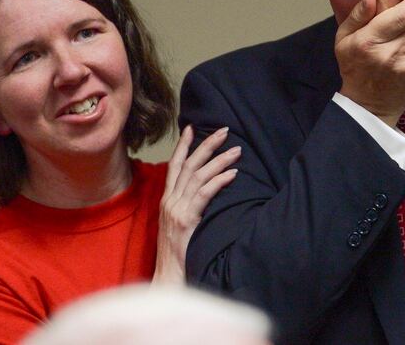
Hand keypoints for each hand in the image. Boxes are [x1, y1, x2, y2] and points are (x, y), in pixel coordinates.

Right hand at [152, 125, 238, 284]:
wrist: (168, 276)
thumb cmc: (179, 253)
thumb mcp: (179, 224)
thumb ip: (187, 206)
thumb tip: (204, 190)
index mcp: (167, 200)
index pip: (174, 166)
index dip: (183, 146)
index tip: (191, 127)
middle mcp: (170, 201)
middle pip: (188, 165)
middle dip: (206, 145)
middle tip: (224, 130)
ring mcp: (177, 210)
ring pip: (198, 176)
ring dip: (219, 160)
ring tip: (237, 151)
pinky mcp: (186, 220)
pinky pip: (204, 194)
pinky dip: (219, 181)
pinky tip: (232, 174)